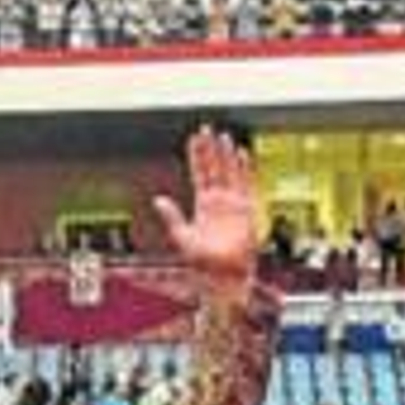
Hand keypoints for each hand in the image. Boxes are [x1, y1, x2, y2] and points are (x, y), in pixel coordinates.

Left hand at [151, 127, 258, 298]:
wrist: (226, 276)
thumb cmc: (204, 264)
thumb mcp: (182, 238)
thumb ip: (172, 217)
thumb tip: (157, 199)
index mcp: (203, 205)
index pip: (199, 173)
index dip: (197, 156)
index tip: (194, 138)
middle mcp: (218, 201)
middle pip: (215, 168)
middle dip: (211, 148)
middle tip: (208, 128)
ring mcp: (233, 203)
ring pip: (230, 172)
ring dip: (227, 155)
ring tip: (224, 136)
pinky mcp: (247, 209)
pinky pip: (247, 184)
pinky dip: (245, 169)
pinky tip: (242, 154)